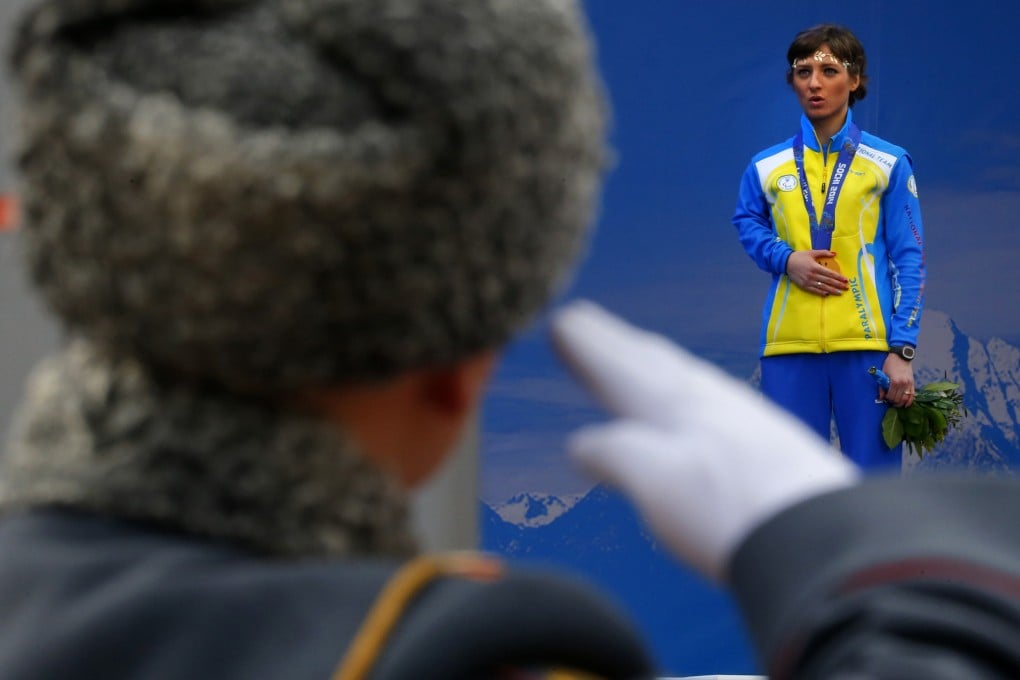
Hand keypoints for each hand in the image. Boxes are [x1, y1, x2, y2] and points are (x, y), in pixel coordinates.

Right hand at [551, 301, 858, 581]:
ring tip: (635, 354)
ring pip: (681, 375)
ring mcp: (738, 416)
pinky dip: (682, 389)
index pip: (618, 365)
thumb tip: (581, 445)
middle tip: (586, 323)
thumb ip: (615, 455)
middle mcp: (705, 399)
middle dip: (614, 342)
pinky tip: (694, 406)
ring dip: (649, 361)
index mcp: (671, 404)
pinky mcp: (763, 441)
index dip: (587, 346)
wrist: (819, 535)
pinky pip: (705, 397)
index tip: (561, 321)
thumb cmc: (728, 509)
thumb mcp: (652, 481)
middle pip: (649, 361)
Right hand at [786, 250, 848, 295]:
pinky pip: (814, 290)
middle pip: (828, 281)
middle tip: (846, 288)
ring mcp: (808, 282)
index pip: (830, 274)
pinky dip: (821, 293)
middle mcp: (813, 275)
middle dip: (838, 285)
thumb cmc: (800, 256)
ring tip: (839, 293)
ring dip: (832, 290)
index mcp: (815, 267)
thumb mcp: (812, 252)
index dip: (838, 277)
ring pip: (822, 287)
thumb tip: (835, 254)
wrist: (786, 263)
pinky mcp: (803, 286)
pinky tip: (827, 294)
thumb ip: (824, 253)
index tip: (845, 280)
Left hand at [880, 354, 914, 406]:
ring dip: (901, 403)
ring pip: (905, 398)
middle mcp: (903, 384)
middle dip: (893, 402)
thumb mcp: (883, 374)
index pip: (891, 396)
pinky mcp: (913, 383)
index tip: (885, 398)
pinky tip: (906, 405)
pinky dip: (909, 401)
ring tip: (896, 404)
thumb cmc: (890, 364)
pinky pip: (912, 395)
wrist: (901, 357)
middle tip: (890, 401)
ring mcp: (909, 384)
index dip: (887, 398)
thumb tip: (881, 397)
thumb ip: (882, 387)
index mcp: (894, 381)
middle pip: (898, 399)